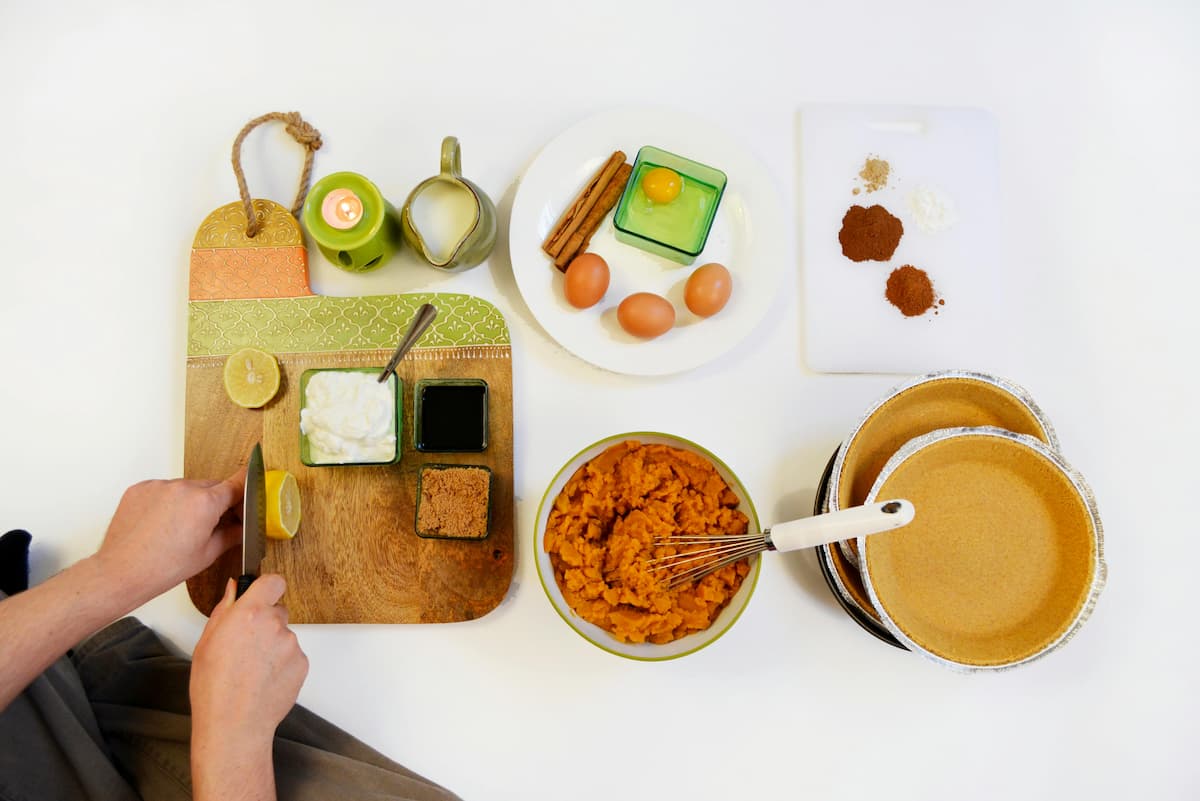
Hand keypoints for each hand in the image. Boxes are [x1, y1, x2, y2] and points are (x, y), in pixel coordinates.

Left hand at [94, 470, 244, 603]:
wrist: (122, 572)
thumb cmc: (162, 568)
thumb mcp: (208, 554)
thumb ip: (232, 534)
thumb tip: (243, 528)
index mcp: (205, 503)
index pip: (237, 484)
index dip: (246, 490)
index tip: (250, 487)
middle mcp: (183, 488)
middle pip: (211, 486)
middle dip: (214, 502)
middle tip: (209, 525)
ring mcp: (159, 486)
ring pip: (186, 488)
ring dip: (189, 501)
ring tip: (178, 528)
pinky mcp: (140, 488)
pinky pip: (163, 489)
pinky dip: (166, 501)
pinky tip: (161, 523)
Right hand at [190, 576, 308, 746]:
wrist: (234, 724)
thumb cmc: (214, 687)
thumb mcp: (206, 642)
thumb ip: (225, 609)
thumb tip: (234, 588)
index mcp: (249, 614)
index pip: (273, 581)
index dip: (267, 587)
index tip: (261, 595)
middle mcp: (275, 624)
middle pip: (277, 611)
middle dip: (265, 623)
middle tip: (246, 647)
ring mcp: (292, 645)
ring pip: (284, 636)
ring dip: (273, 646)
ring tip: (252, 670)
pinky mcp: (302, 663)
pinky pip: (293, 656)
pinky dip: (282, 664)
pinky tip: (263, 680)